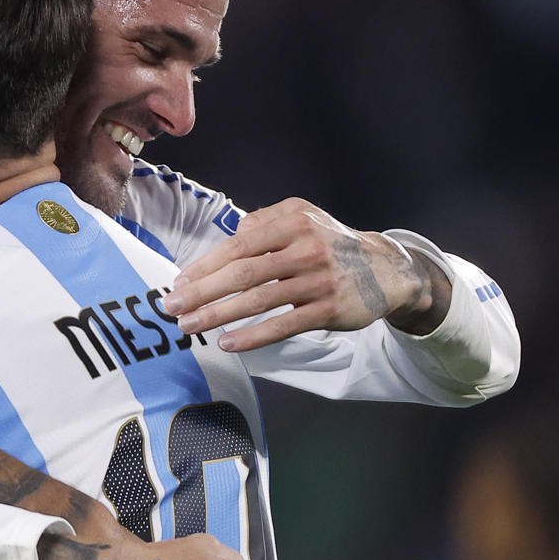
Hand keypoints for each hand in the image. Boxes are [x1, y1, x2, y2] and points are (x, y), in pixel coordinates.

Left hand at [161, 198, 449, 351]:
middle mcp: (305, 248)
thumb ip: (263, 221)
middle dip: (202, 292)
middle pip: (242, 273)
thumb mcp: (302, 216)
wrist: (386, 268)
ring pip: (258, 300)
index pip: (238, 246)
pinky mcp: (329, 309)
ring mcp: (317, 280)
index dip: (205, 266)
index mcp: (292, 223)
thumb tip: (230, 236)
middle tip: (172, 308)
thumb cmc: (330, 242)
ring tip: (189, 326)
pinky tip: (227, 343)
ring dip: (218, 315)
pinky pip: (283, 325)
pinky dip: (253, 336)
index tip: (178, 282)